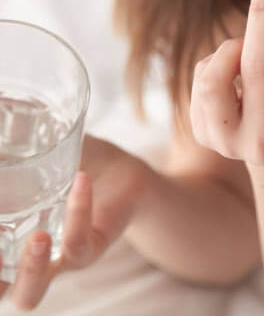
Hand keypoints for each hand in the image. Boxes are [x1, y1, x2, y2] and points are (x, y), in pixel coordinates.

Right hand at [0, 134, 149, 310]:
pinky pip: (79, 244)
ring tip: (38, 238)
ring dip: (28, 270)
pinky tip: (80, 179)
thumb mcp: (46, 147)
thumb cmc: (77, 163)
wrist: (123, 173)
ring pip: (30, 293)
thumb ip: (20, 135)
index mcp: (3, 234)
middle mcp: (19, 255)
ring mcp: (54, 259)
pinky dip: (79, 211)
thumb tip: (6, 98)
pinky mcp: (89, 250)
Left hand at [190, 0, 263, 166]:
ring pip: (214, 77)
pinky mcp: (205, 135)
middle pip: (254, 68)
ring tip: (249, 44)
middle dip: (262, 12)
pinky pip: (202, 81)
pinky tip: (235, 67)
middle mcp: (262, 145)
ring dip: (234, 45)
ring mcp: (229, 144)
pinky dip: (218, 61)